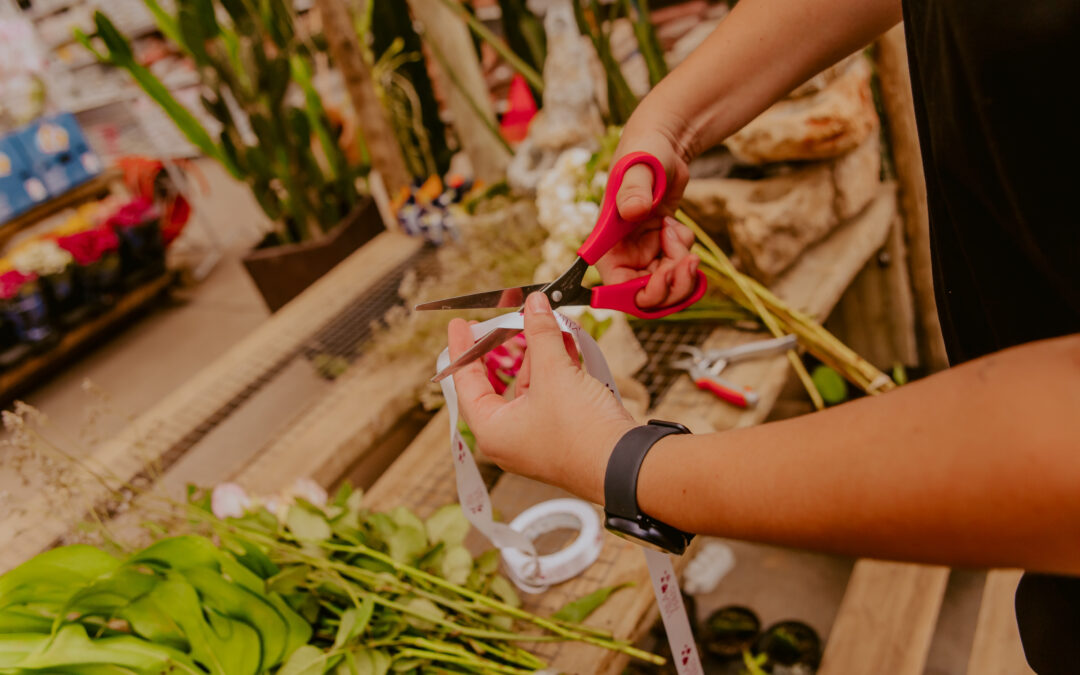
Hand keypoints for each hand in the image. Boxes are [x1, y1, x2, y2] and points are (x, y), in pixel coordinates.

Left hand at [448, 293, 636, 502]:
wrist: (626, 465)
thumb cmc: (581, 431)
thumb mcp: (555, 373)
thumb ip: (540, 334)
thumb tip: (534, 305)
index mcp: (492, 431)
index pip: (466, 383)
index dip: (462, 349)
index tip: (460, 326)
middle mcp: (509, 439)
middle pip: (497, 384)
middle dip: (505, 350)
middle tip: (496, 324)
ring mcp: (535, 438)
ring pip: (528, 388)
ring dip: (537, 356)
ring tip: (544, 325)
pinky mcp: (561, 435)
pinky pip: (549, 396)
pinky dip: (555, 371)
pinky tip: (565, 345)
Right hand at [596, 119, 699, 308]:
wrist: (665, 146)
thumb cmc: (644, 152)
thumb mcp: (638, 168)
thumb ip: (633, 191)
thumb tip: (632, 211)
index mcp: (607, 246)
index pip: (616, 290)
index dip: (641, 294)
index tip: (663, 277)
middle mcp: (623, 256)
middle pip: (646, 297)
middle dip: (671, 285)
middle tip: (687, 259)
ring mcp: (644, 256)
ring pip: (666, 289)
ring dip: (682, 272)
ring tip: (682, 236)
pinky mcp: (663, 251)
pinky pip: (678, 272)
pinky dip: (687, 257)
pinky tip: (680, 229)